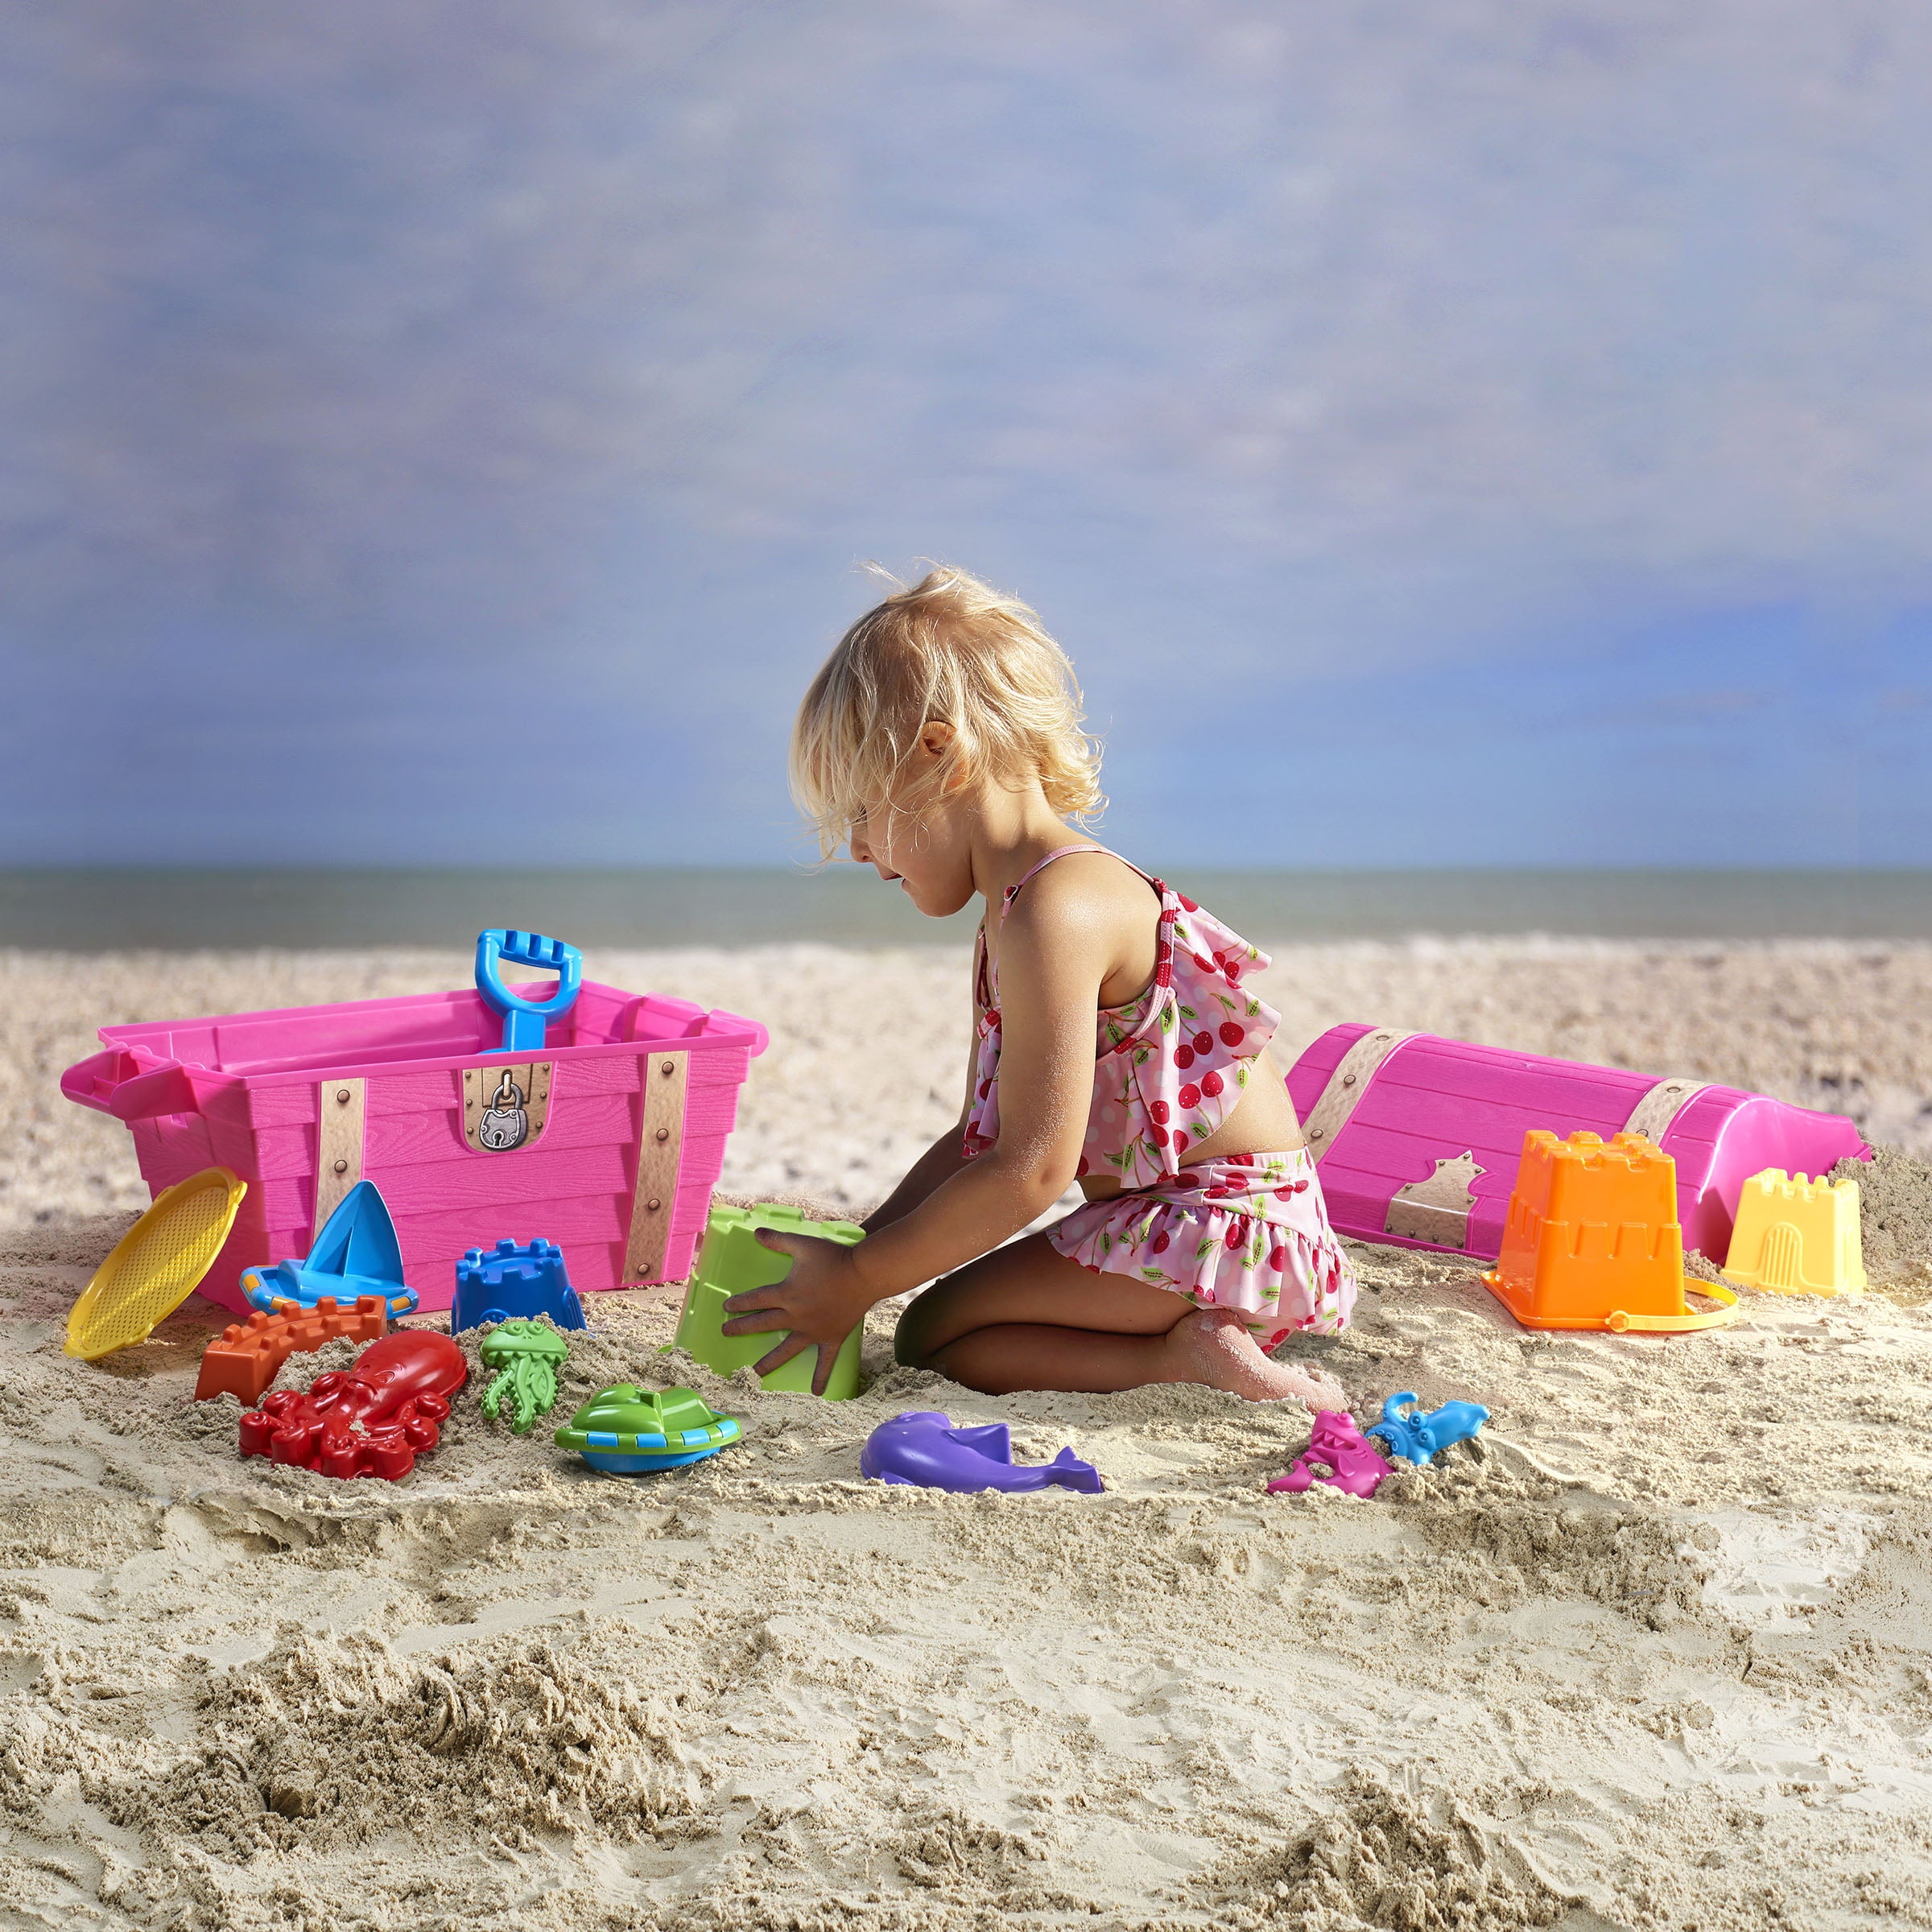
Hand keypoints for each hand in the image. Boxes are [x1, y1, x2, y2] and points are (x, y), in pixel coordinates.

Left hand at [719, 1229, 876, 1396]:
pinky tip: (816, 1392)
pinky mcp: (831, 1338)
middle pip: (762, 1324)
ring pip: (785, 1350)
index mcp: (786, 1294)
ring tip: (754, 1374)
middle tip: (726, 1333)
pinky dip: (821, 1377)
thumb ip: (778, 1239)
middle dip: (741, 1328)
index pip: (755, 1300)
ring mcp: (812, 1331)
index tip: (727, 1308)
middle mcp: (795, 1316)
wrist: (864, 1274)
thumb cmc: (833, 1258)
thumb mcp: (803, 1244)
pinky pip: (825, 1361)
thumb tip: (756, 1232)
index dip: (739, 1303)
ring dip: (768, 1362)